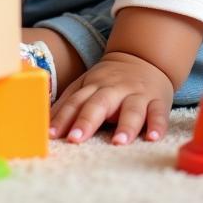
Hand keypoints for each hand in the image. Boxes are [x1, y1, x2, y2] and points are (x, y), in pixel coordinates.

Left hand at [49, 51, 173, 145]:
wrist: (144, 59)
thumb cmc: (109, 81)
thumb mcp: (86, 85)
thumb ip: (69, 104)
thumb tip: (44, 125)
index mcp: (93, 85)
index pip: (75, 102)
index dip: (63, 118)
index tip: (52, 135)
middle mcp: (114, 89)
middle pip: (99, 104)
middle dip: (86, 121)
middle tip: (75, 139)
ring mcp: (137, 94)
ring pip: (131, 109)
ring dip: (125, 126)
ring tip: (118, 142)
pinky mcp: (158, 101)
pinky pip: (158, 113)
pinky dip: (157, 125)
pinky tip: (153, 138)